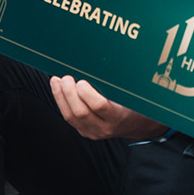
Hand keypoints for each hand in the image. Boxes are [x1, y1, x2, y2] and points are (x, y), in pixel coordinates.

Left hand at [50, 75, 165, 139]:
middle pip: (81, 112)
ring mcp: (93, 131)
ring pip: (71, 117)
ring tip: (57, 81)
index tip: (82, 81)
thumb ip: (117, 83)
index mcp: (118, 116)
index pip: (100, 106)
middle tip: (66, 78)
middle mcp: (105, 127)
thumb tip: (101, 62)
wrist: (136, 125)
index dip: (87, 93)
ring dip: (61, 97)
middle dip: (70, 93)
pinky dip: (61, 102)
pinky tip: (58, 90)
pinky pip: (69, 118)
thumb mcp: (130, 94)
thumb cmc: (134, 105)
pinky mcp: (85, 131)